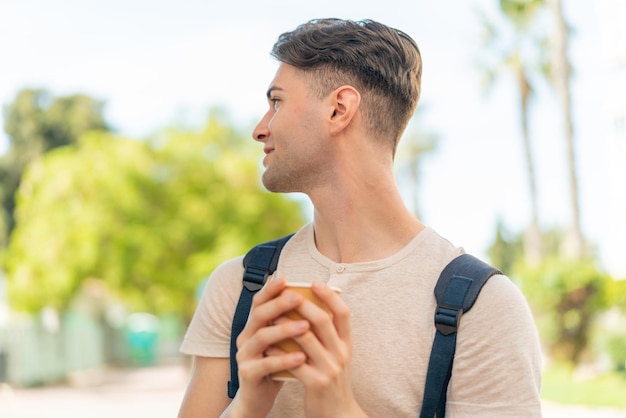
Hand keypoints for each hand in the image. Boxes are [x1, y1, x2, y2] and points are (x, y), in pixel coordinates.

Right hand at [230, 277, 309, 416]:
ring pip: (262, 337)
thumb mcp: (282, 343)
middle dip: (278, 305)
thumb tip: (315, 302)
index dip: (270, 290)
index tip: (286, 279)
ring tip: (305, 326)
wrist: (258, 399)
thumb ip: (290, 324)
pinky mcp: (247, 374)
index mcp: (253, 327)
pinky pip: (266, 364)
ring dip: (284, 330)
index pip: (259, 302)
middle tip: (297, 298)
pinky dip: (283, 359)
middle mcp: (245, 337)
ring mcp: (244, 355)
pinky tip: (300, 357)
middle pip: (259, 315)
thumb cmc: (275, 366)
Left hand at [284, 282, 367, 417]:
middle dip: (305, 304)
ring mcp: (330, 369)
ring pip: (307, 339)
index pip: (344, 313)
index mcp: (347, 345)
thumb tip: (312, 309)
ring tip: (272, 314)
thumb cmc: (332, 381)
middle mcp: (341, 354)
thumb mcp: (338, 357)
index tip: (315, 282)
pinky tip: (268, 346)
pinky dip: (280, 352)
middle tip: (288, 293)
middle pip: (323, 321)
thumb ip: (329, 336)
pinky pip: (294, 363)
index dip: (330, 295)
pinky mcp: (316, 384)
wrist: (338, 415)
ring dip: (287, 324)